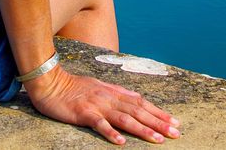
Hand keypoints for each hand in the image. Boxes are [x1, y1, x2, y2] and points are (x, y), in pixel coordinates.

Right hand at [23, 65, 178, 144]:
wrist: (49, 82)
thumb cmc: (73, 86)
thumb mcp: (99, 86)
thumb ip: (118, 93)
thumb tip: (137, 98)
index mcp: (113, 92)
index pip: (141, 103)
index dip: (159, 113)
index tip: (175, 122)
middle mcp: (109, 98)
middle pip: (138, 111)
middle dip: (159, 123)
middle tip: (176, 133)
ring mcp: (96, 105)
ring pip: (124, 118)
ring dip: (142, 129)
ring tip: (157, 139)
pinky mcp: (83, 113)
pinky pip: (99, 124)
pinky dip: (110, 132)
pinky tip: (120, 142)